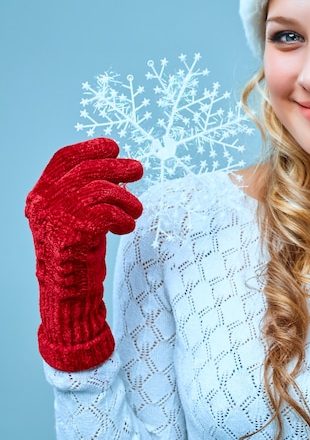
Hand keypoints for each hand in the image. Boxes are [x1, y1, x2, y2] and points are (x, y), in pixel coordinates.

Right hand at [25, 138, 142, 370]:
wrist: (67, 292)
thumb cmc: (77, 251)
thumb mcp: (75, 215)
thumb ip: (85, 191)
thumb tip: (119, 166)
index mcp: (41, 194)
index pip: (64, 158)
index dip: (91, 148)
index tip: (114, 147)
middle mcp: (44, 202)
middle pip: (88, 169)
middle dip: (119, 167)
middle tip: (139, 170)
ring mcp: (56, 217)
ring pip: (102, 189)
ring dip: (127, 198)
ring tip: (136, 211)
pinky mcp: (72, 234)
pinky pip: (108, 213)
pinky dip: (124, 218)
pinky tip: (127, 227)